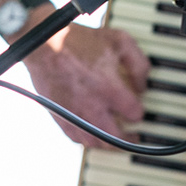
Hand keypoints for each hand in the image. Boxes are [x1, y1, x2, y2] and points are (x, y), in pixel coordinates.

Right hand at [23, 20, 148, 148]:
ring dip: (109, 144)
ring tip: (116, 141)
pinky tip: (93, 136)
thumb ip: (138, 64)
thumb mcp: (119, 41)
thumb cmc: (79, 41)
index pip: (134, 113)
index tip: (138, 110)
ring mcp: (74, 114)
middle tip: (134, 138)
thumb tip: (142, 85)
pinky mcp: (59, 116)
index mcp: (109, 88)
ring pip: (96, 142)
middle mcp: (92, 105)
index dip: (139, 112)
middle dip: (129, 139)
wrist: (43, 44)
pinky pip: (76, 138)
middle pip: (116, 137)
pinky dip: (87, 140)